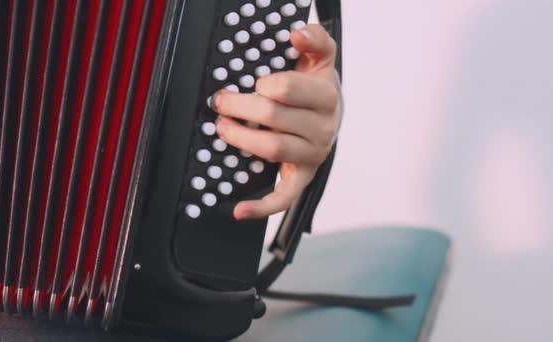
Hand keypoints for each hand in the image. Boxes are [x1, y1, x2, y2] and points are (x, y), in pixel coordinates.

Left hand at [213, 25, 340, 219]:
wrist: (331, 116)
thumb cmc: (317, 88)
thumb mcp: (321, 59)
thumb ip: (315, 40)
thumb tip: (297, 33)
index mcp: (326, 97)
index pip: (286, 90)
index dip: (262, 85)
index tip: (253, 81)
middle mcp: (323, 128)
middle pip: (273, 118)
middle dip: (240, 107)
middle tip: (221, 101)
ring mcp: (312, 156)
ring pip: (272, 149)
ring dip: (241, 138)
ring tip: (222, 128)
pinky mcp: (302, 177)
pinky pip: (283, 197)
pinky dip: (260, 207)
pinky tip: (238, 209)